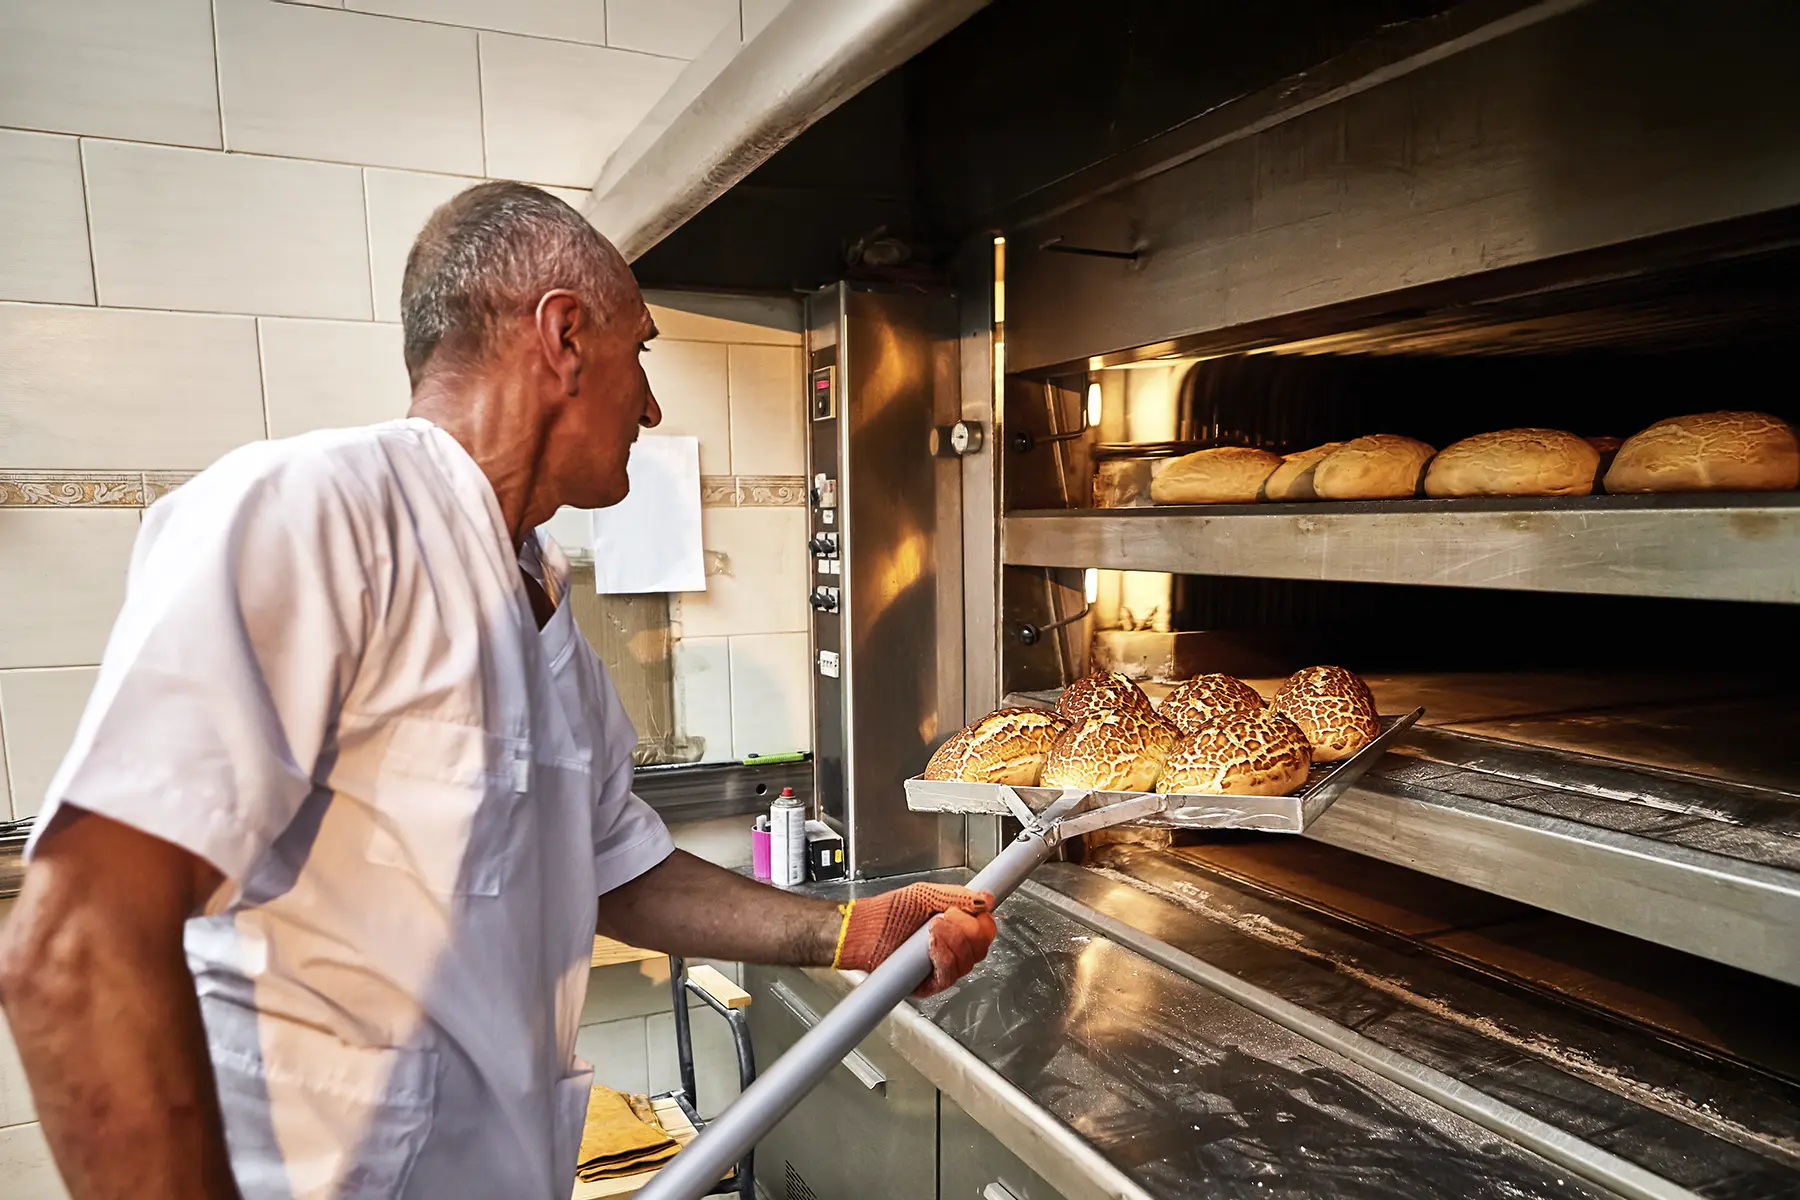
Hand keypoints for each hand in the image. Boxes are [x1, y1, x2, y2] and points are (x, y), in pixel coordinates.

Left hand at [832, 883, 998, 996]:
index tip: (971, 910)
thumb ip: (957, 895)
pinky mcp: (930, 984)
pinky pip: (949, 976)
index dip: (983, 922)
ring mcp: (943, 967)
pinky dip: (943, 957)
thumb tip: (985, 899)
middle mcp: (953, 948)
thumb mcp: (925, 894)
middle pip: (980, 947)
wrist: (865, 930)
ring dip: (951, 940)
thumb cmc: (889, 912)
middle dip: (965, 928)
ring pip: (967, 962)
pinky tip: (931, 945)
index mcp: (957, 927)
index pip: (985, 930)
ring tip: (931, 928)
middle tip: (944, 917)